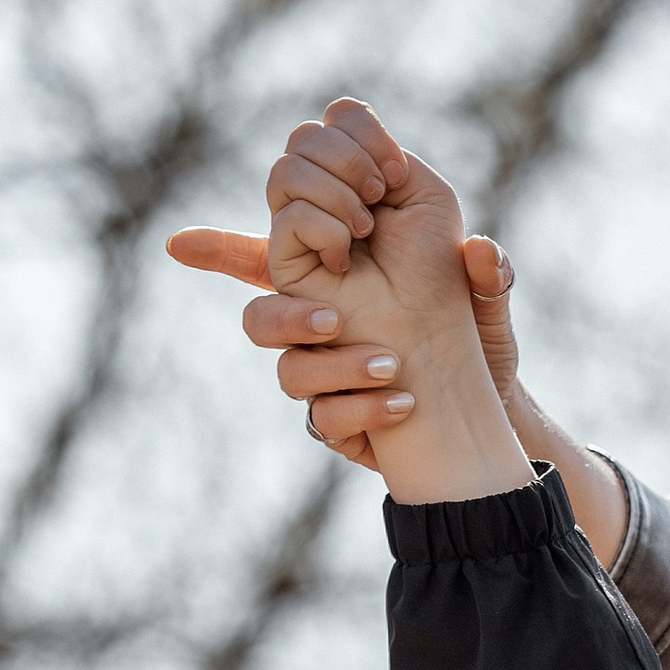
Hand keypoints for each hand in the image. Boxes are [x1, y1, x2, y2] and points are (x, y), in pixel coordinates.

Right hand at [168, 105, 626, 550]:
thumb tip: (483, 250)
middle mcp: (318, 328)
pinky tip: (404, 403)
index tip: (176, 246)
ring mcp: (323, 378)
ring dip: (331, 363)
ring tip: (387, 364)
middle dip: (288, 311)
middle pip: (259, 316)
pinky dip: (363, 409)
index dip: (214, 250)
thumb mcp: (487, 301)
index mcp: (338, 280)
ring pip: (288, 371)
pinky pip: (326, 419)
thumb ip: (486, 272)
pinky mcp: (341, 422)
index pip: (270, 256)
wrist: (492, 412)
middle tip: (333, 309)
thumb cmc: (477, 342)